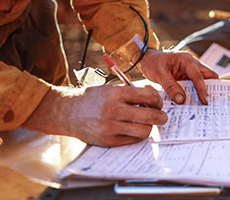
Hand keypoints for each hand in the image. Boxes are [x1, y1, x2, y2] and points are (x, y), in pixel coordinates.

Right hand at [23, 85, 166, 146]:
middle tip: (161, 116)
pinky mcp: (109, 140)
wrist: (68, 112)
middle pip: (151, 116)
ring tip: (146, 122)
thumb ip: (131, 93)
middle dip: (161, 116)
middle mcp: (114, 110)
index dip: (158, 99)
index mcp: (116, 94)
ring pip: (145, 131)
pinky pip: (133, 140)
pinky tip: (133, 128)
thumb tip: (154, 98)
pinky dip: (137, 134)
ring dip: (149, 127)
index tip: (157, 101)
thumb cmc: (92, 98)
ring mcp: (111, 127)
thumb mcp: (111, 88)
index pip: (149, 95)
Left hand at [138, 49, 218, 104]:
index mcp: (186, 60)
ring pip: (204, 80)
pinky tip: (192, 101)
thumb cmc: (152, 62)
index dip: (202, 89)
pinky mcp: (187, 76)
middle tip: (208, 103)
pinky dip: (195, 92)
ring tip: (201, 105)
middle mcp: (192, 63)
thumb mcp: (159, 74)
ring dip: (202, 91)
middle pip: (209, 75)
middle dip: (210, 89)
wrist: (147, 59)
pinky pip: (195, 84)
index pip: (198, 75)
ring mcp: (190, 70)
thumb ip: (170, 86)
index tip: (204, 101)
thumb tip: (181, 99)